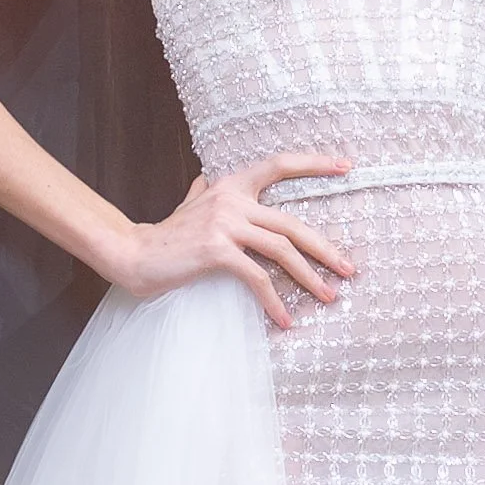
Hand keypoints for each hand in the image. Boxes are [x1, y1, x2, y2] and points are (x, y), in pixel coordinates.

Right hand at [104, 156, 355, 329]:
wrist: (134, 255)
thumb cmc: (166, 235)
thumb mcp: (189, 205)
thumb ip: (203, 192)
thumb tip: (205, 180)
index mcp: (232, 185)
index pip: (279, 166)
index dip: (313, 164)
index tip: (345, 167)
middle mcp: (232, 200)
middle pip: (293, 224)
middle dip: (326, 249)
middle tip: (349, 269)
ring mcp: (225, 224)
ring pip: (282, 251)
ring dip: (310, 278)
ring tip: (329, 297)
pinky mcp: (217, 251)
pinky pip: (257, 277)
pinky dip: (274, 301)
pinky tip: (284, 320)